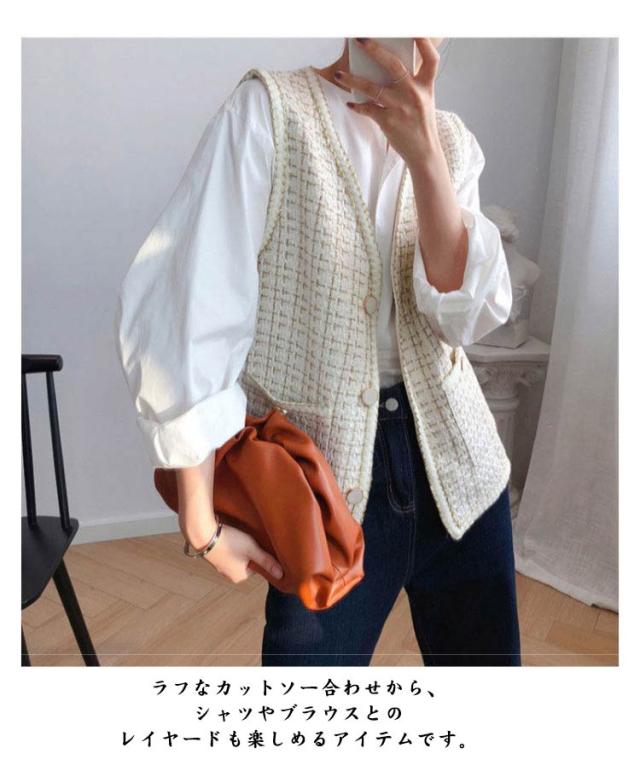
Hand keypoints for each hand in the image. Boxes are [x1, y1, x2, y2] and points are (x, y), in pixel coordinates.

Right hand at [180, 510, 283, 584]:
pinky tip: (228, 537)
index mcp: (240, 577)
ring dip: (239, 548)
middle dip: (248, 551)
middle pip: (247, 562)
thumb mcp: (252, 549)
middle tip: (247, 539)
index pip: (257, 567)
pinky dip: (229, 545)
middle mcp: (229, 575)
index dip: (259, 554)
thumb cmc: (229, 541)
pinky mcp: (213, 557)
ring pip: (237, 557)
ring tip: (237, 537)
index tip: (257, 544)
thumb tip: (282, 575)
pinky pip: (227, 552)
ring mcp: (220, 567)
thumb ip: (267, 561)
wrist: (203, 533)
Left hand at [336, 38, 442, 169]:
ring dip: (353, 80)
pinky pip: (368, 109)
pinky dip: (357, 106)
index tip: (414, 30)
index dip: (424, 42)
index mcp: (426, 86)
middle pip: (394, 65)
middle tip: (360, 40)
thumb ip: (413, 83)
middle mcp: (414, 94)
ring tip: (340, 74)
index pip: (431, 59)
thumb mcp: (424, 100)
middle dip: (375, 50)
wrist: (424, 152)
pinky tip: (350, 103)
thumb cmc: (421, 124)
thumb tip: (391, 66)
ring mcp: (401, 107)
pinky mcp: (389, 121)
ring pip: (373, 88)